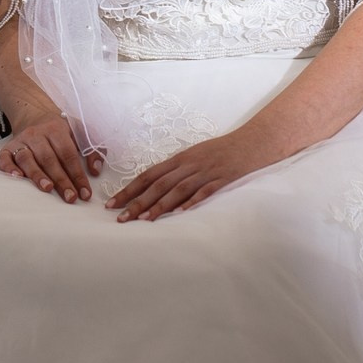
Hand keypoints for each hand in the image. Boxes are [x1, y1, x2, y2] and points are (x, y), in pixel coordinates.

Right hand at [0, 113, 101, 202]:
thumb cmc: (60, 130)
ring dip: (36, 174)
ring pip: (27, 158)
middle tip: (70, 198)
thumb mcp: (80, 132)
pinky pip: (5, 157)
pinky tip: (16, 178)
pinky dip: (8, 167)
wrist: (34, 114)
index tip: (85, 193)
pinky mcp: (8, 147)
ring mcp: (21, 141)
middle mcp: (37, 134)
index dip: (77, 174)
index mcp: (57, 129)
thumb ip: (92, 149)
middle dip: (61, 180)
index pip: (69, 154)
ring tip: (47, 189)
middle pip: (49, 159)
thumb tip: (96, 170)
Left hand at [106, 129, 272, 221]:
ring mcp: (205, 172)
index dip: (129, 189)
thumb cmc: (220, 152)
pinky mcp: (222, 179)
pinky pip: (205, 191)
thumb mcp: (194, 157)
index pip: (148, 174)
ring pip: (177, 189)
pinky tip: (180, 214)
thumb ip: (175, 171)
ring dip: (159, 205)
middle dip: (137, 201)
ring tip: (143, 220)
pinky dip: (192, 202)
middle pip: (158, 184)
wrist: (250, 143)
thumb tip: (154, 187)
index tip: (112, 203)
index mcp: (179, 158)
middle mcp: (188, 164)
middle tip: (120, 218)